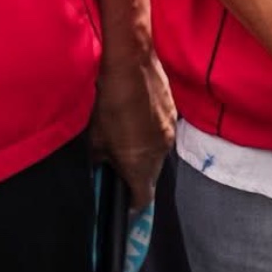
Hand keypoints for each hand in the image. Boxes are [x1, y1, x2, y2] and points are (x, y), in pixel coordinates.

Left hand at [90, 53, 175, 209]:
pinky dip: (152, 134)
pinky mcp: (175, 115)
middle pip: (152, 176)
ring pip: (158, 154)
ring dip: (145, 153)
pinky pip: (163, 134)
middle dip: (137, 175)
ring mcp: (171, 133)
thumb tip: (102, 166)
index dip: (133, 205)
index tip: (124, 204)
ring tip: (129, 137)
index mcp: (140, 164)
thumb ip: (100, 160)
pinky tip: (139, 119)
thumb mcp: (96, 138)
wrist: (132, 66)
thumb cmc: (110, 104)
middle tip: (120, 165)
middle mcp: (160, 153)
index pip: (143, 198)